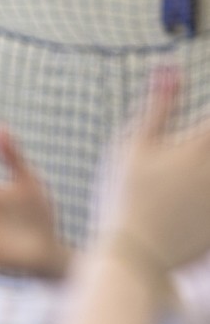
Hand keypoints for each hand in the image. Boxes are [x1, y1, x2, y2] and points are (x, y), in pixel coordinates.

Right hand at [103, 66, 209, 270]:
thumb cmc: (123, 198)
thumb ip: (158, 106)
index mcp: (200, 146)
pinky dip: (206, 199)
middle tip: (192, 145)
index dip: (208, 116)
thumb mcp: (132, 147)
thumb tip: (170, 67)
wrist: (132, 256)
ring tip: (193, 173)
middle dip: (206, 140)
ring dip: (205, 170)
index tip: (201, 120)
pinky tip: (191, 199)